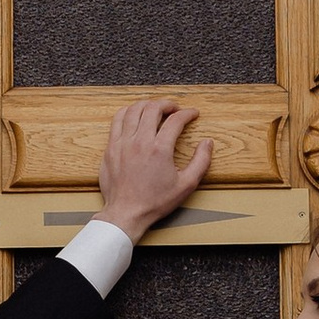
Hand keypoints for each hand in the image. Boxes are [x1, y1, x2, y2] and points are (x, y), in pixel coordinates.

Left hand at [96, 97, 213, 241]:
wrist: (126, 213)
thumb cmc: (155, 202)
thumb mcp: (186, 185)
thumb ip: (201, 161)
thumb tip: (207, 143)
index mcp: (159, 149)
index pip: (175, 120)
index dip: (187, 113)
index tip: (192, 114)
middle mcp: (139, 142)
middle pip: (153, 108)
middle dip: (167, 104)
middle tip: (175, 109)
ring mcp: (122, 143)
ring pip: (133, 110)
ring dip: (147, 105)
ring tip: (155, 109)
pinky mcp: (110, 148)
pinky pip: (117, 120)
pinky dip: (128, 112)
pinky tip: (135, 115)